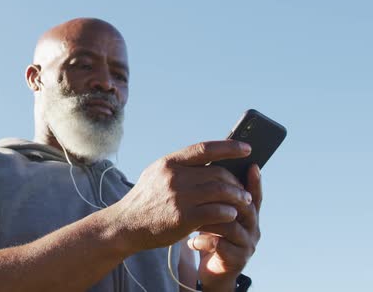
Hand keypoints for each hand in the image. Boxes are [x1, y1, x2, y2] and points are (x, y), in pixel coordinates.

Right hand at [112, 141, 252, 251]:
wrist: (126, 225)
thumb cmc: (146, 201)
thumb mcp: (156, 175)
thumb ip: (179, 167)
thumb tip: (210, 160)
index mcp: (169, 163)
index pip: (204, 148)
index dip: (228, 147)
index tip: (247, 149)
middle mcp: (174, 176)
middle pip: (217, 173)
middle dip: (235, 181)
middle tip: (244, 189)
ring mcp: (179, 197)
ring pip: (221, 191)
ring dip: (237, 197)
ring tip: (244, 202)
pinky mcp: (183, 218)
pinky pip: (216, 212)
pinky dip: (228, 212)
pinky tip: (232, 215)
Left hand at [188, 164, 261, 290]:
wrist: (212, 270)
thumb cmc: (210, 235)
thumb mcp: (213, 212)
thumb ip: (213, 193)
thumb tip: (203, 163)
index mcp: (247, 211)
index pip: (252, 191)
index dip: (253, 179)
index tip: (251, 164)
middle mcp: (252, 225)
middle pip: (244, 204)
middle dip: (222, 196)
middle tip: (199, 191)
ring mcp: (247, 243)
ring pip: (231, 224)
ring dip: (209, 219)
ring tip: (191, 219)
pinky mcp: (237, 260)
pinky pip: (221, 246)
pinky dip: (203, 241)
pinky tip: (190, 241)